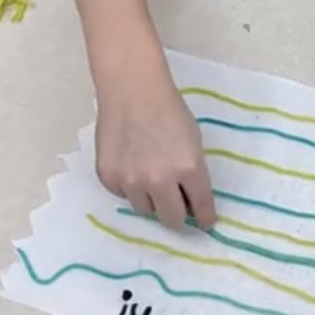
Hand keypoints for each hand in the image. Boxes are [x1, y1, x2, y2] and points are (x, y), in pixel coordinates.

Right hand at [95, 72, 215, 230]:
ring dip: (152, 200)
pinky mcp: (108, 179)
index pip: (201, 207)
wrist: (132, 91)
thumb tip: (191, 199)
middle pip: (171, 220)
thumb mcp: (193, 141)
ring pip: (145, 210)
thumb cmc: (169, 111)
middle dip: (178, 215)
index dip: (205, 218)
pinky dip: (130, 187)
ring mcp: (131, 182)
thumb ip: (193, 172)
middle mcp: (160, 181)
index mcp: (188, 168)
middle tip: (177, 207)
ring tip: (150, 178)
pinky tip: (131, 166)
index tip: (205, 222)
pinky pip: (123, 196)